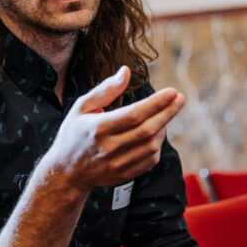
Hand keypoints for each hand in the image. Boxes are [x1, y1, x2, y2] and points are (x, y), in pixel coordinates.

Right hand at [35, 66, 185, 196]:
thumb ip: (106, 89)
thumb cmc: (73, 135)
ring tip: (166, 114)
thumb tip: (126, 71)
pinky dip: (157, 145)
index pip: (134, 114)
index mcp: (97, 128)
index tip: (171, 91)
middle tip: (180, 99)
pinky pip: (150, 160)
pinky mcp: (125, 175)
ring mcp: (118, 164)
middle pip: (147, 130)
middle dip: (168, 113)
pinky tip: (156, 133)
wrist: (66, 172)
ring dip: (163, 128)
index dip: (156, 103)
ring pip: (152, 145)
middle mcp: (109, 148)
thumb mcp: (82, 107)